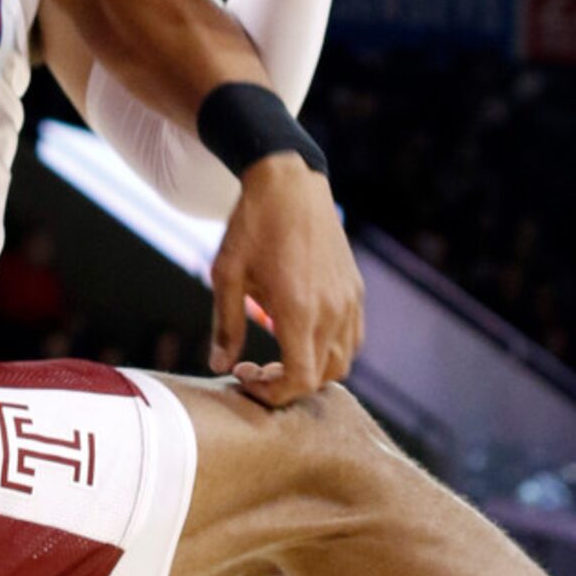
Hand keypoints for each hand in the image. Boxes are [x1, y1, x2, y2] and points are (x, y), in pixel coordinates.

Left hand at [209, 153, 363, 405]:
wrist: (289, 183)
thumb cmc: (252, 225)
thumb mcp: (227, 275)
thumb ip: (226, 325)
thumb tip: (220, 365)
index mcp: (299, 310)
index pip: (299, 380)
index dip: (272, 392)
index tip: (245, 376)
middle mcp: (332, 310)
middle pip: (322, 378)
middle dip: (287, 385)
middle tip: (256, 369)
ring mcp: (349, 300)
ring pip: (343, 361)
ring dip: (312, 370)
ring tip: (279, 356)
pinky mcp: (355, 288)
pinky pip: (352, 337)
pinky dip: (330, 350)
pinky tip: (300, 335)